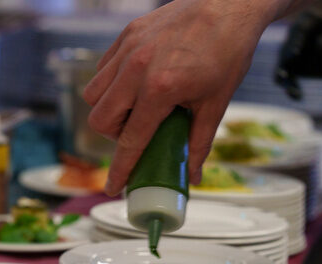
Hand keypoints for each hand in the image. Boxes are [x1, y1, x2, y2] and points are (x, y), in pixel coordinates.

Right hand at [82, 0, 278, 195]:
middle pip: (100, 120)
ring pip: (93, 94)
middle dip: (114, 137)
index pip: (130, 141)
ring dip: (108, 110)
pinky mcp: (126, 35)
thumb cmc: (227, 51)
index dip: (120, 169)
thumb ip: (199, 142)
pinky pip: (102, 69)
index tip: (112, 188)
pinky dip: (111, 85)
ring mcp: (127, 49)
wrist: (228, 4)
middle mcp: (136, 69)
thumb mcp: (216, 103)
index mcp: (160, 90)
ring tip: (136, 109)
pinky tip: (135, 85)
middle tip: (138, 133)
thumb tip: (193, 175)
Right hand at [275, 10, 321, 99]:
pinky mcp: (290, 69)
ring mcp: (288, 53)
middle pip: (286, 48)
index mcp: (306, 21)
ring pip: (282, 66)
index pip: (301, 31)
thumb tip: (320, 45)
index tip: (297, 52)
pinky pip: (285, 80)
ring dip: (285, 78)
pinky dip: (290, 88)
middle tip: (286, 69)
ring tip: (292, 89)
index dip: (298, 41)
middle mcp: (293, 37)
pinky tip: (297, 96)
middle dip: (287, 59)